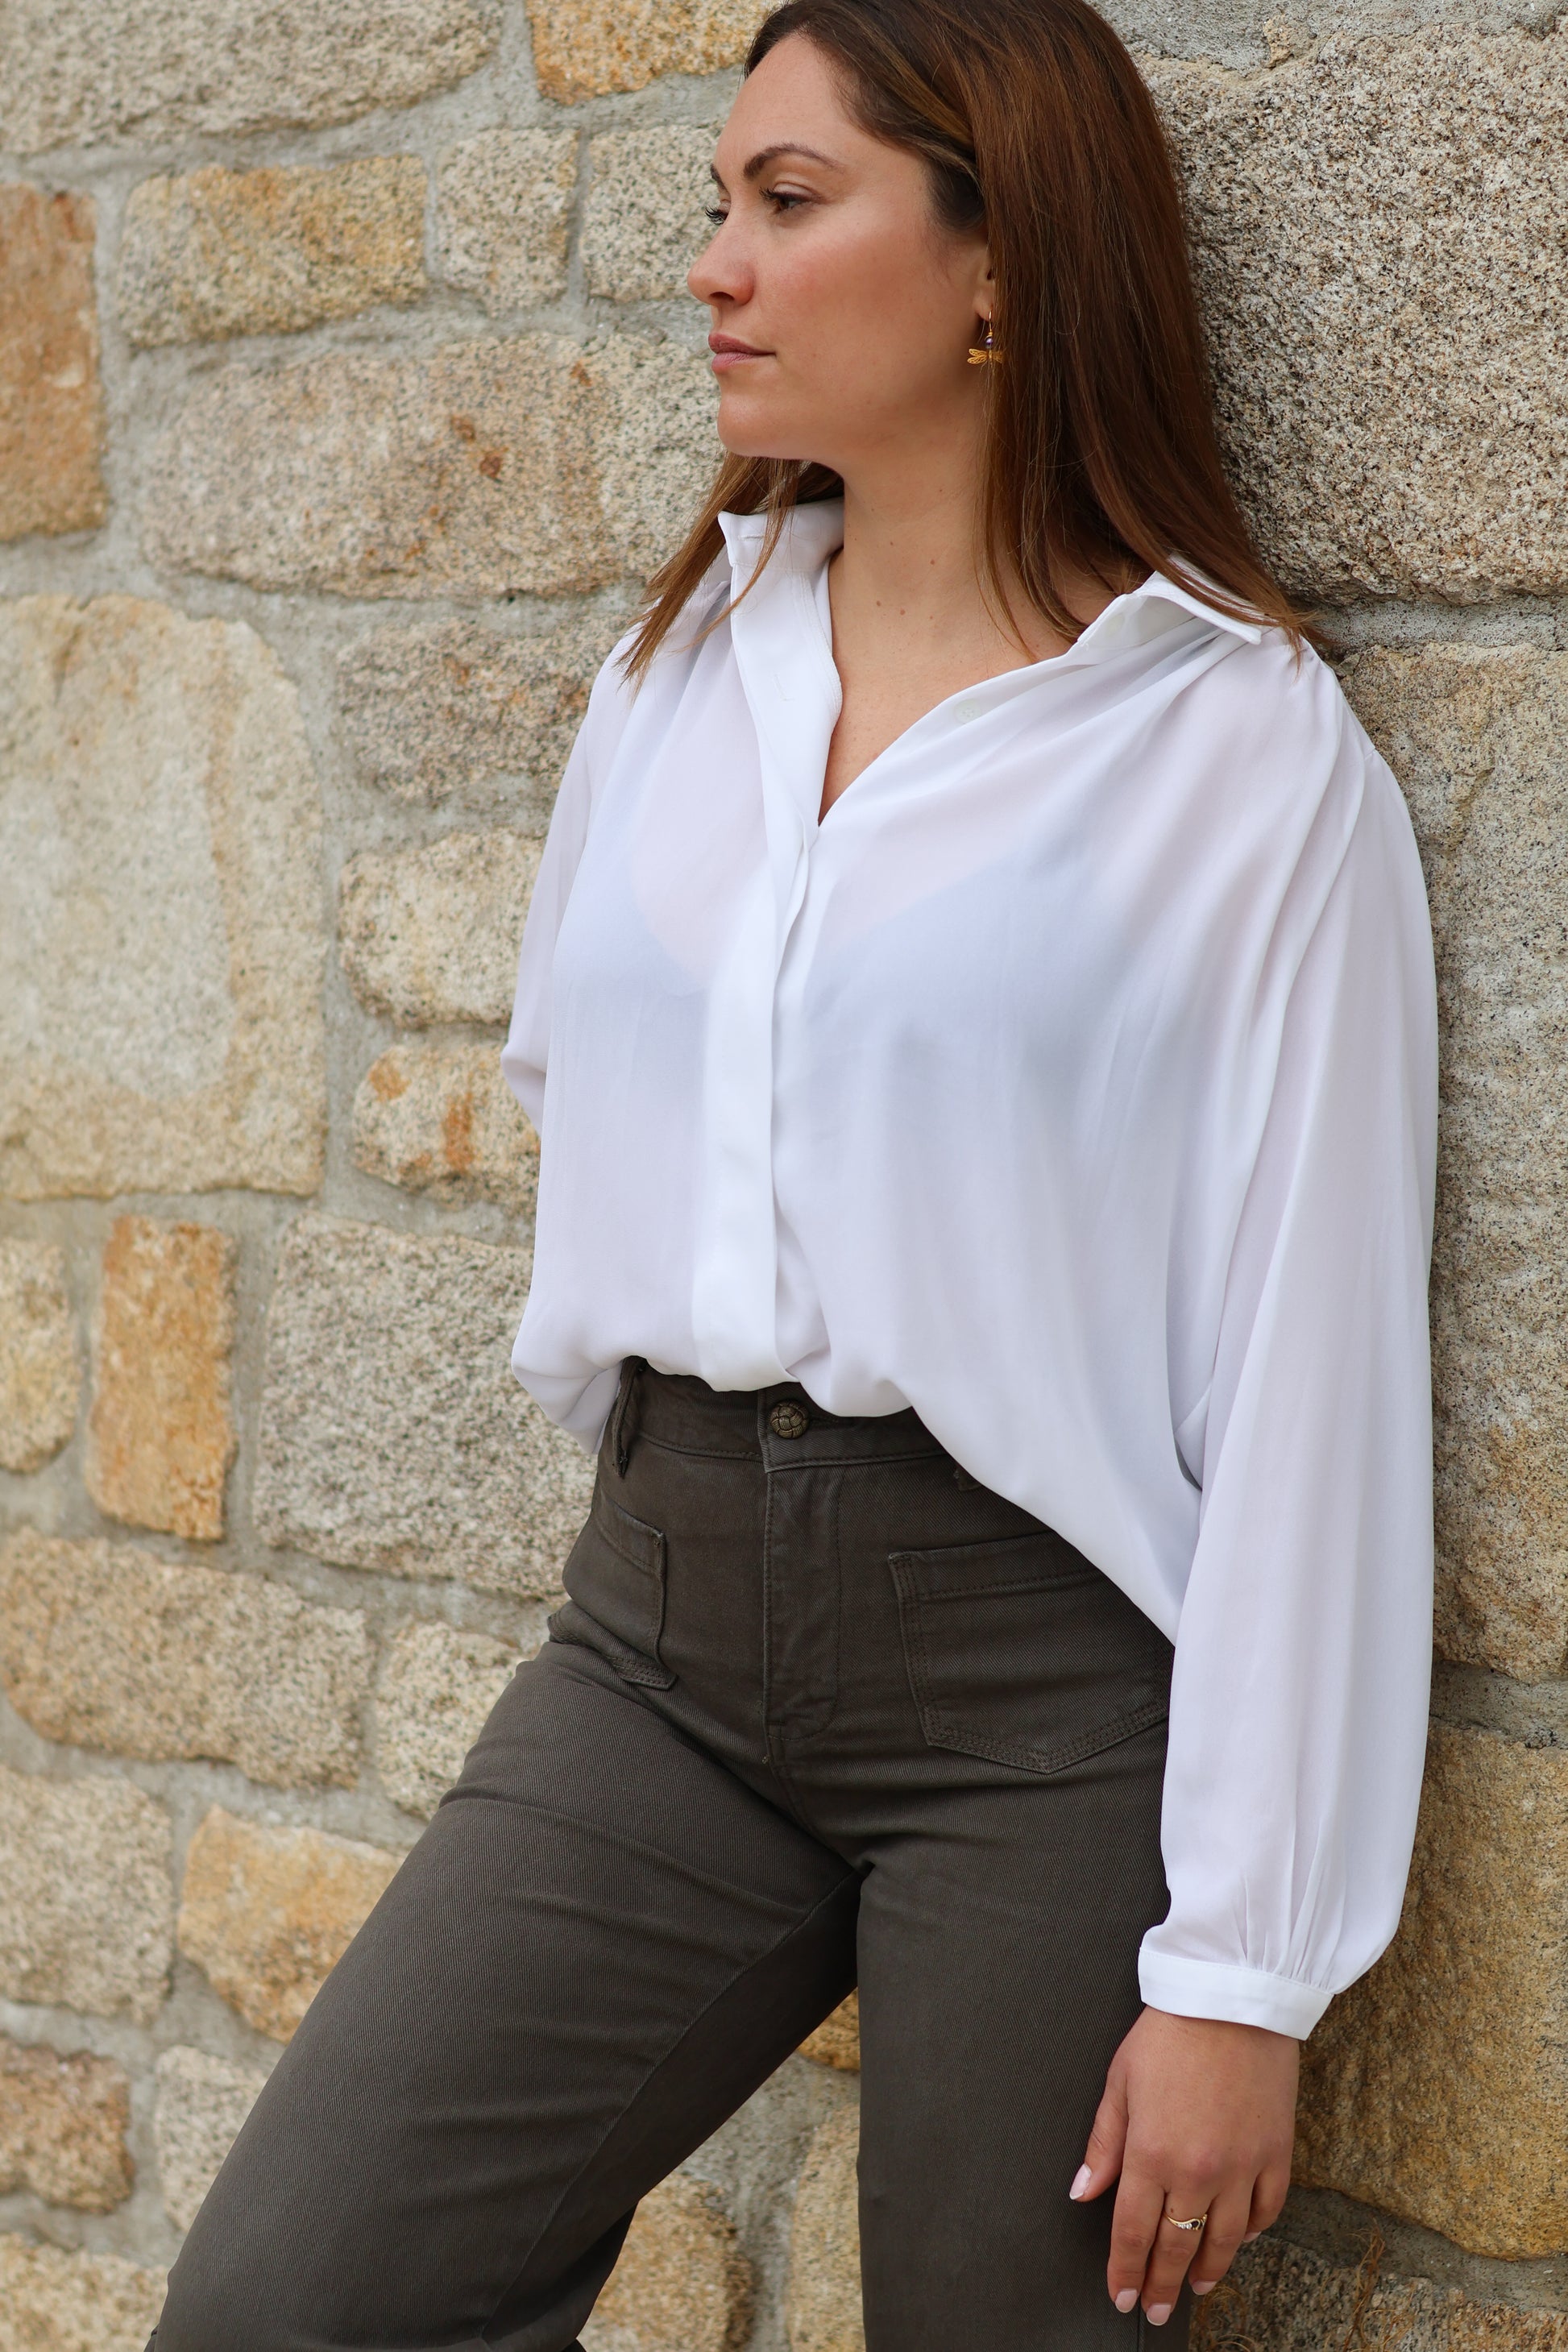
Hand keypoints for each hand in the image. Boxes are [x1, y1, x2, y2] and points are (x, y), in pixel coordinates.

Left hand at [1069, 2007, 1297, 2325]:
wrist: (1231, 1997)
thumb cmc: (1169, 2032)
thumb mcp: (1120, 2081)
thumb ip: (1104, 2142)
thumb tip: (1084, 2190)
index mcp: (1151, 2153)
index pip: (1133, 2233)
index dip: (1125, 2272)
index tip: (1121, 2297)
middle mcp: (1198, 2171)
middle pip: (1176, 2247)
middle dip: (1161, 2285)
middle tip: (1153, 2311)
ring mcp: (1242, 2167)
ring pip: (1224, 2241)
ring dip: (1207, 2271)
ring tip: (1194, 2288)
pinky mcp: (1276, 2154)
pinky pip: (1266, 2211)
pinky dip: (1251, 2233)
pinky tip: (1238, 2241)